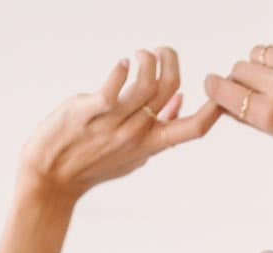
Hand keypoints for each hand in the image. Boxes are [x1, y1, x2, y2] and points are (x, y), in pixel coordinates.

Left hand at [17, 47, 221, 203]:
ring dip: (148, 57)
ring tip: (140, 54)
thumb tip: (179, 101)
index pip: (193, 129)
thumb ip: (158, 129)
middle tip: (160, 51)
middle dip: (170, 59)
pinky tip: (121, 65)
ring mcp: (114, 123)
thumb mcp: (133, 154)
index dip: (213, 109)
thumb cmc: (92, 164)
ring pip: (147, 82)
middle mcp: (137, 134)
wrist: (52, 179)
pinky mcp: (90, 112)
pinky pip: (113, 86)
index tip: (220, 89)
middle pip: (170, 87)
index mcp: (152, 144)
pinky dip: (121, 68)